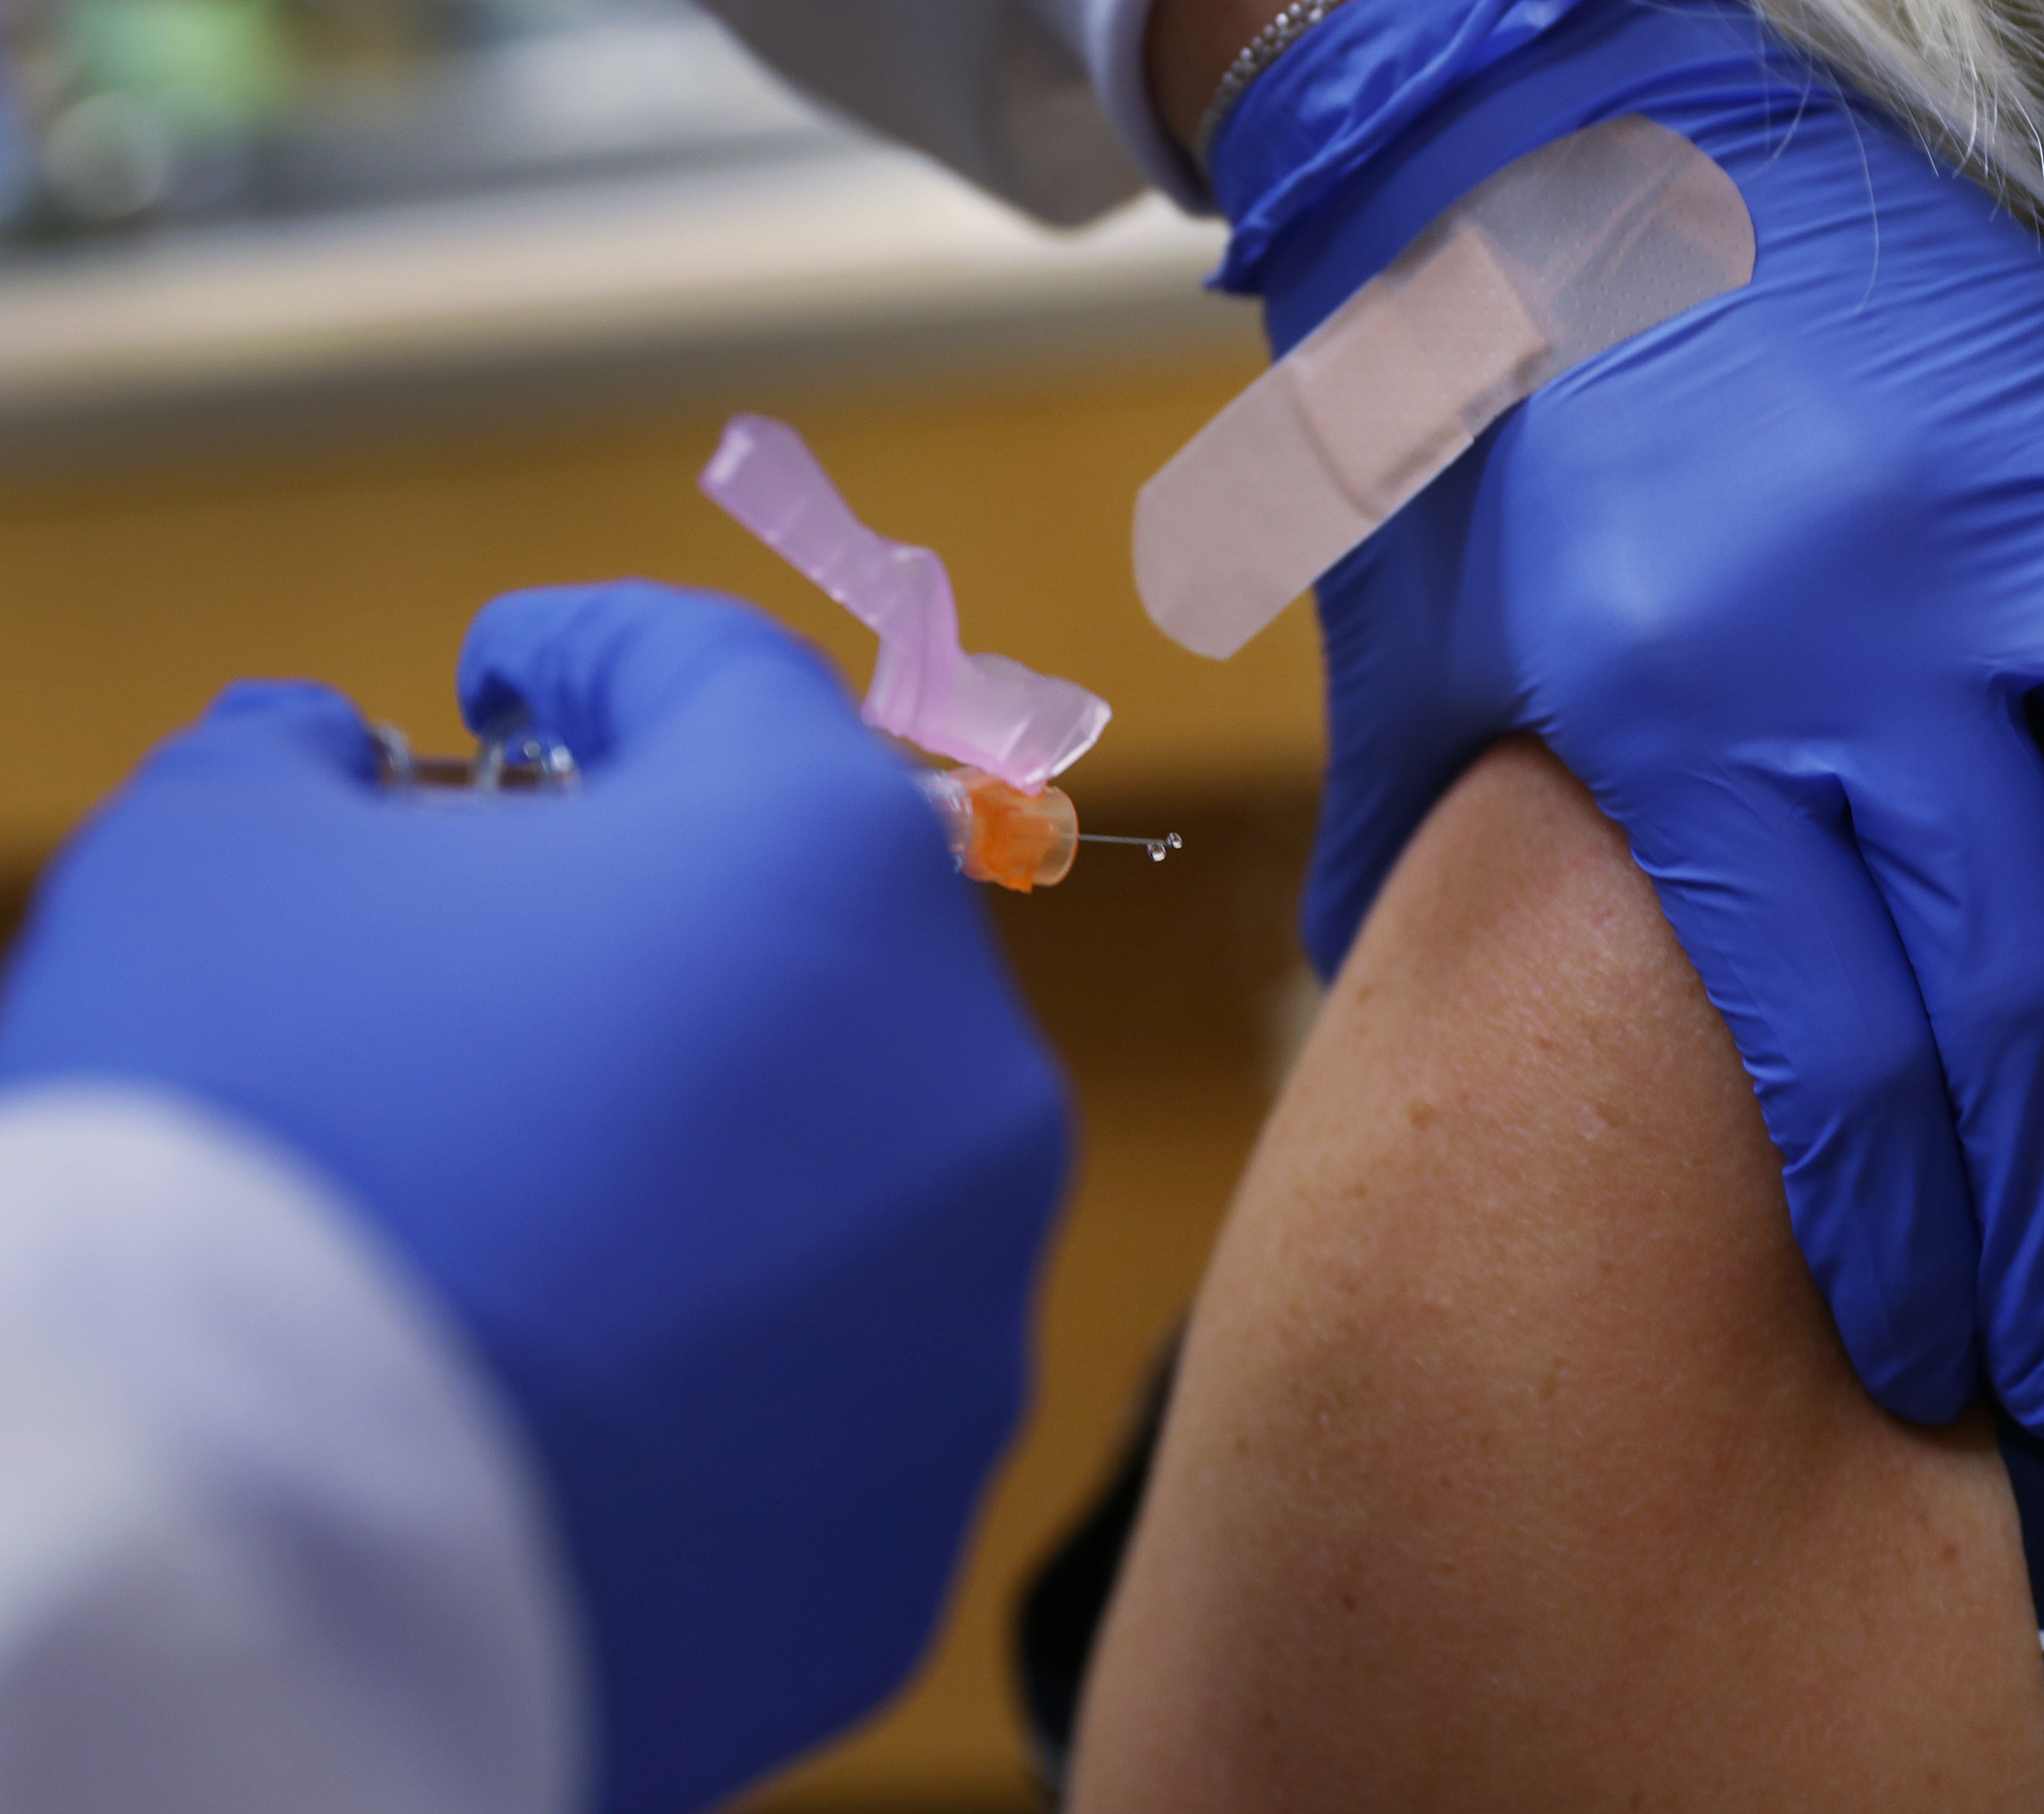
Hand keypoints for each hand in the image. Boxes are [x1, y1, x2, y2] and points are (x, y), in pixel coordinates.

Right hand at [0, 582, 1069, 1813]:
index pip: (727, 684)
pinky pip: (824, 1381)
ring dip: (714, 1147)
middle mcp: (963, 1078)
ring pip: (847, 1173)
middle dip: (664, 918)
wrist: (254, 1582)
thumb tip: (332, 768)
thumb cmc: (245, 1151)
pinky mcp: (918, 1515)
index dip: (599, 653)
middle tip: (497, 958)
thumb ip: (294, 768)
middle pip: (817, 940)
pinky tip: (577, 1379)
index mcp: (823, 862)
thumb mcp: (211, 871)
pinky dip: (720, 1353)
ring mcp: (967, 1317)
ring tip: (532, 1199)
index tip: (509, 679)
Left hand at [1229, 0, 2043, 1439]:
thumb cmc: (1470, 446)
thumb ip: (1416, 867)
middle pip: (2019, 980)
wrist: (1548, 164)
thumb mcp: (1416, 669)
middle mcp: (1860, 630)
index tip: (1941, 1354)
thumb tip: (1392, 1032)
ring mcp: (2011, 511)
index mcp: (1677, 717)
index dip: (1907, 1232)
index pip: (1833, 1046)